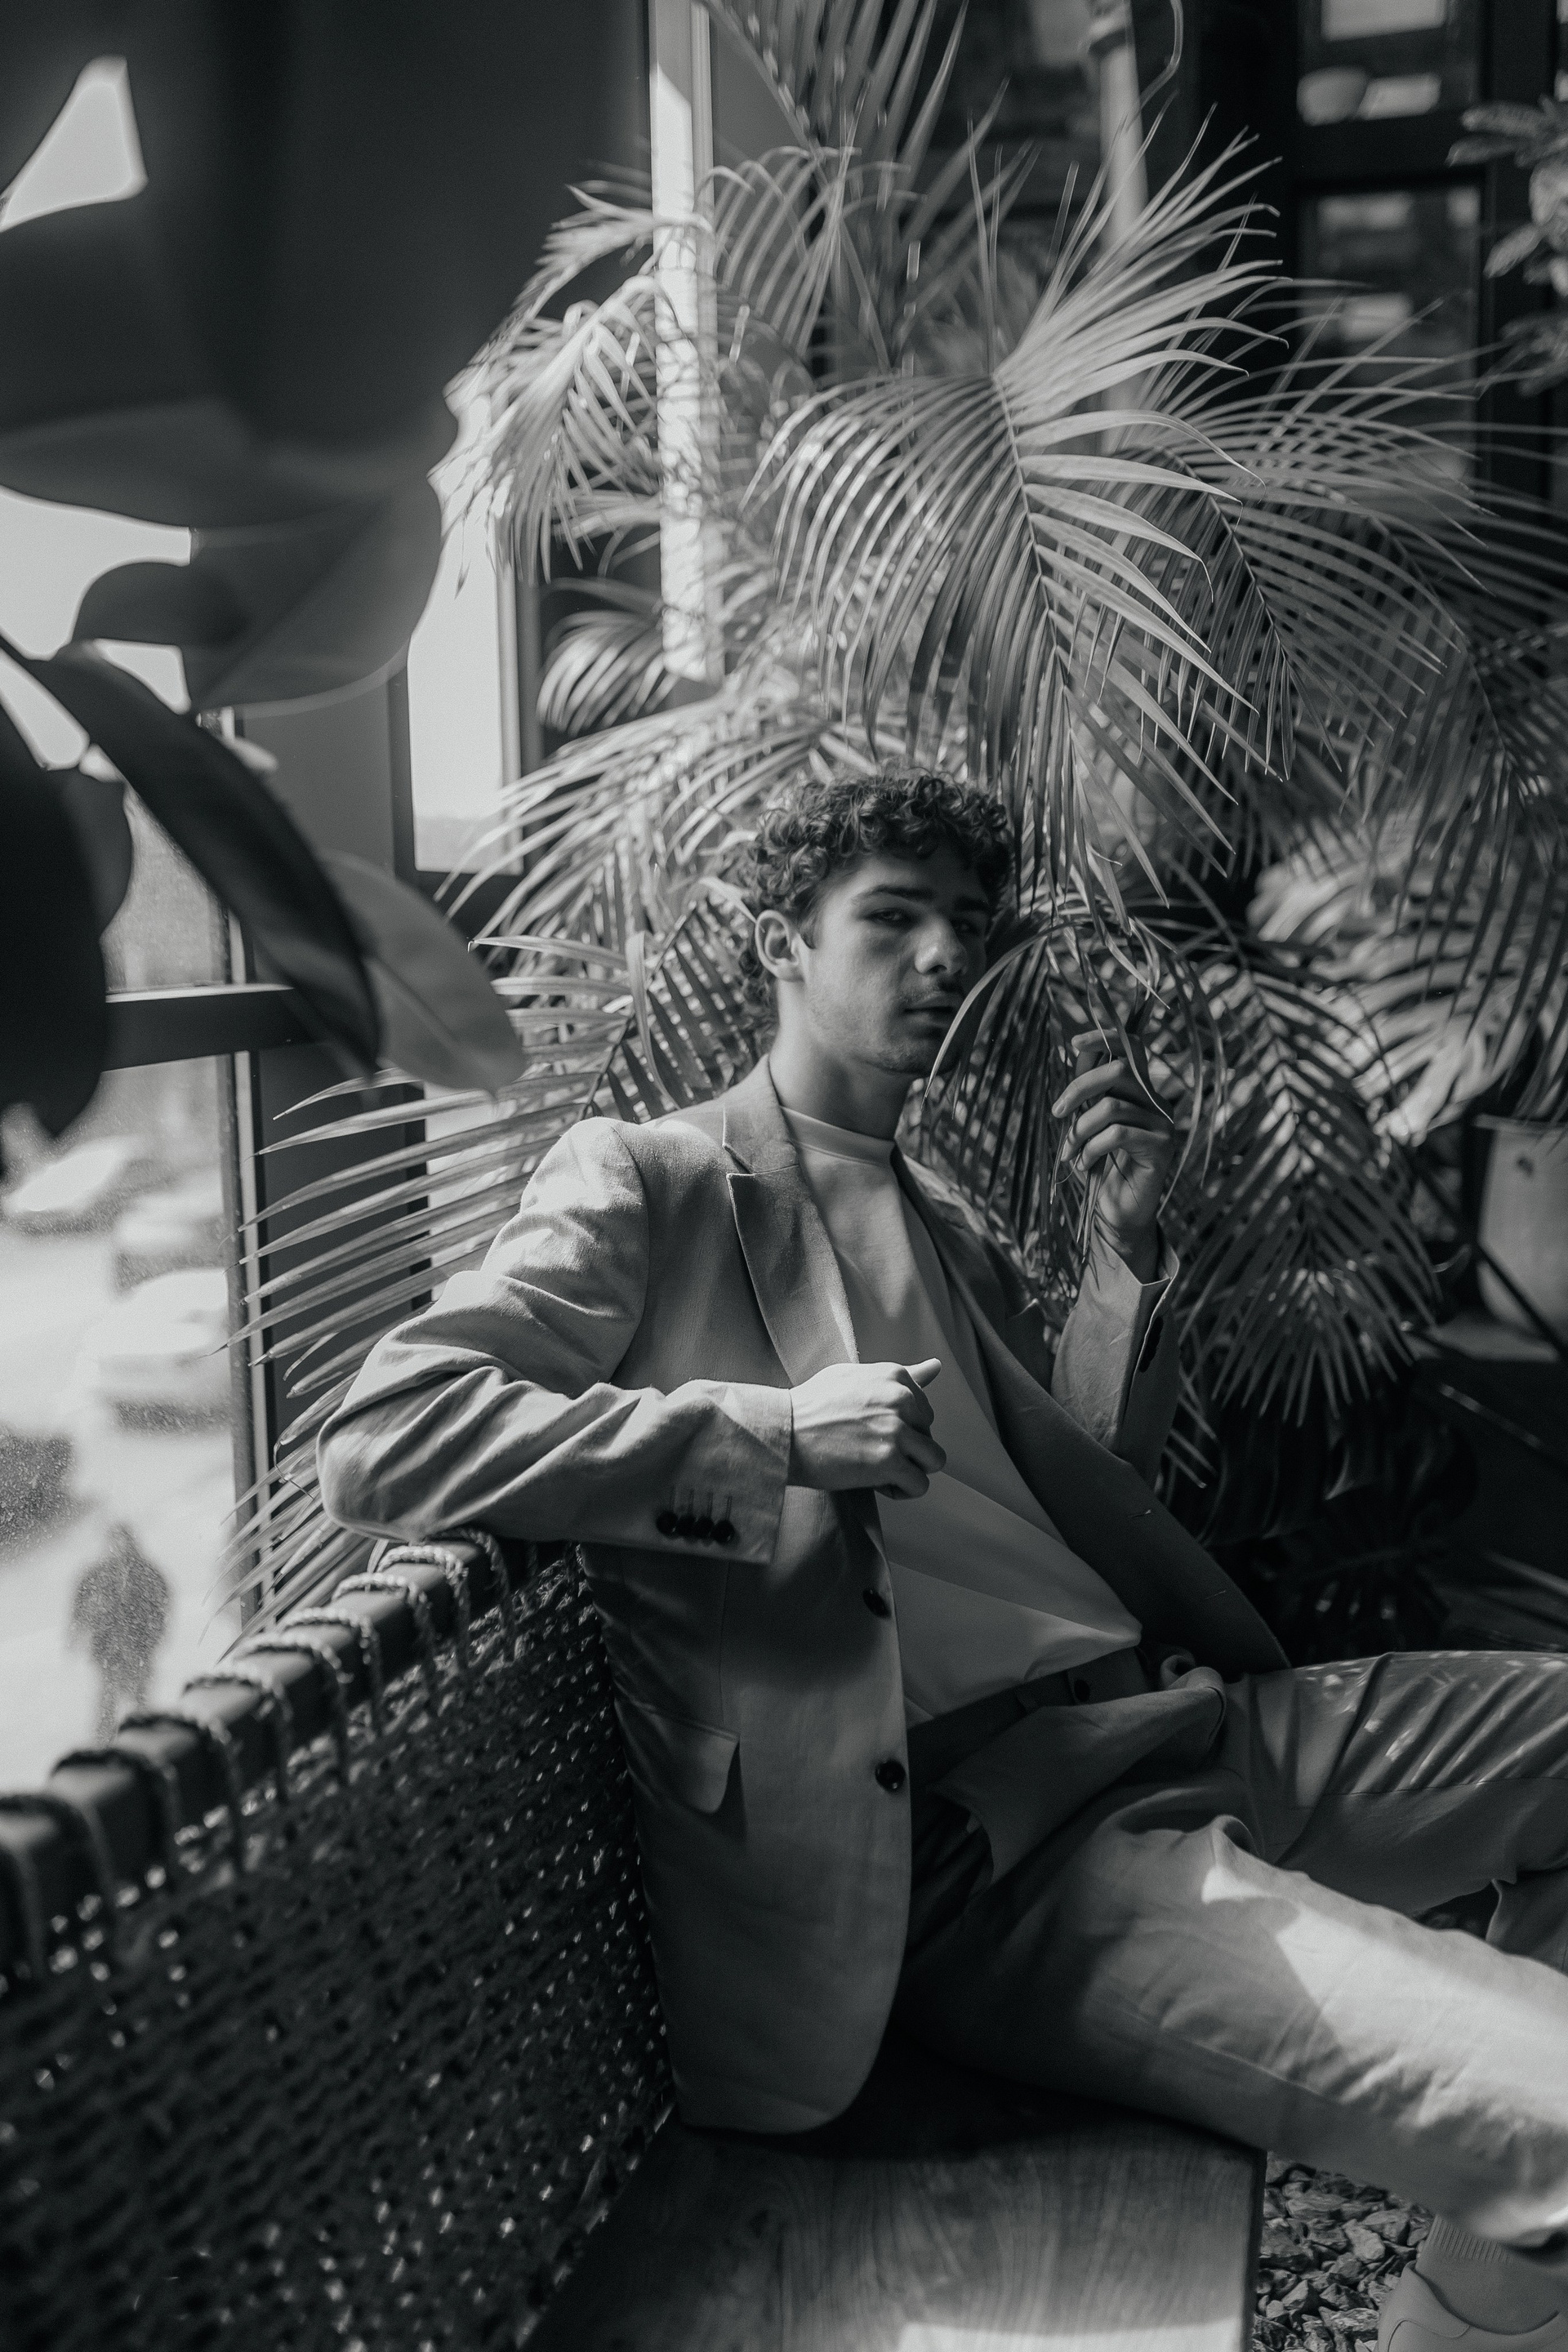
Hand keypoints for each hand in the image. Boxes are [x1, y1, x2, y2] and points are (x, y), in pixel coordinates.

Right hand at [787, 1358, 945, 1498]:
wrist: (782, 1430)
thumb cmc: (810, 1405)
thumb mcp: (854, 1376)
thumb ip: (898, 1375)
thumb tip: (935, 1366)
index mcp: (895, 1376)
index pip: (924, 1410)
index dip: (902, 1428)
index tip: (875, 1434)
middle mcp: (902, 1399)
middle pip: (929, 1435)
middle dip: (907, 1450)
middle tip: (872, 1453)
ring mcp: (897, 1430)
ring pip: (933, 1460)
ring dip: (911, 1470)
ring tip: (882, 1472)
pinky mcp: (889, 1461)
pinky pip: (920, 1485)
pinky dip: (903, 1490)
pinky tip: (879, 1485)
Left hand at [1052, 1025, 1174, 1281]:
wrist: (1117, 1215)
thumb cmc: (1100, 1167)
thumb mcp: (1085, 1124)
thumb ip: (1087, 1092)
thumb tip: (1076, 1051)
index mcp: (1139, 1091)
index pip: (1132, 1046)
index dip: (1104, 1036)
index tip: (1071, 1044)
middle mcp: (1156, 1101)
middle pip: (1120, 1069)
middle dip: (1079, 1088)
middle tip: (1056, 1113)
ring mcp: (1163, 1123)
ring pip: (1112, 1106)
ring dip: (1079, 1130)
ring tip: (1069, 1152)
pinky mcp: (1162, 1147)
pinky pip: (1118, 1134)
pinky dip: (1091, 1149)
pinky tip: (1084, 1164)